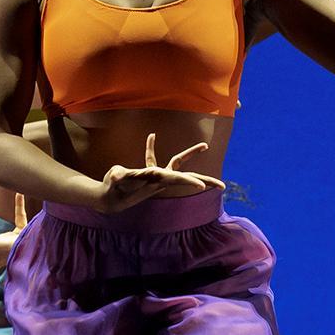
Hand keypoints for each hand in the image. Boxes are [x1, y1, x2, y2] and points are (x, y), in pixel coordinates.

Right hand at [95, 133, 222, 210]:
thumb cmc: (113, 188)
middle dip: (205, 180)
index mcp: (156, 180)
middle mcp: (161, 179)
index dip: (189, 182)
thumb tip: (116, 176)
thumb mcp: (115, 181)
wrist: (111, 198)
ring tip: (205, 146)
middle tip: (223, 186)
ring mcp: (158, 176)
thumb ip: (117, 176)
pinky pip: (155, 158)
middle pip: (187, 178)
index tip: (203, 187)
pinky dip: (151, 148)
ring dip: (190, 154)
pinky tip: (151, 135)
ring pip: (178, 164)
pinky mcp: (150, 172)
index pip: (176, 180)